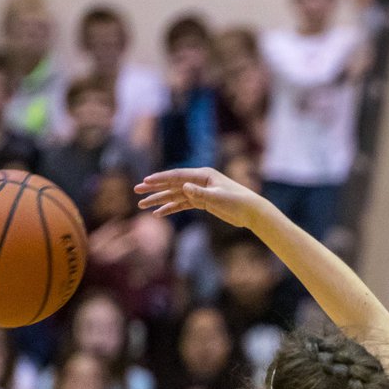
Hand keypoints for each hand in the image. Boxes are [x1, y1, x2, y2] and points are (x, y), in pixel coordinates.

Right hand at [135, 167, 265, 228]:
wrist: (251, 211)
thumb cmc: (237, 202)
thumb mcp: (218, 198)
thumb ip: (200, 193)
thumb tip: (183, 187)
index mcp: (203, 175)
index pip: (176, 176)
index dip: (160, 179)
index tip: (145, 181)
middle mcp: (199, 181)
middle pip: (172, 184)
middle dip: (154, 188)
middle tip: (136, 191)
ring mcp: (199, 191)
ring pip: (175, 195)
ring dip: (159, 200)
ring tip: (142, 205)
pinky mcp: (202, 202)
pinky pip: (182, 204)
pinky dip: (170, 208)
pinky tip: (159, 213)